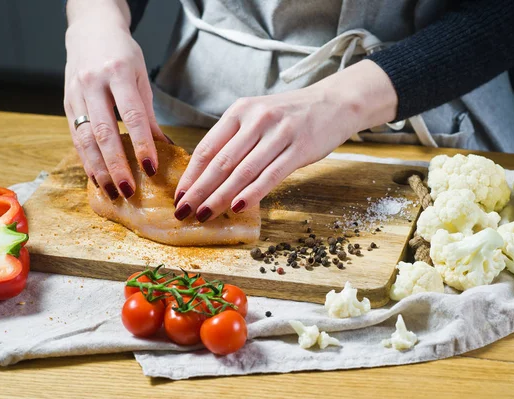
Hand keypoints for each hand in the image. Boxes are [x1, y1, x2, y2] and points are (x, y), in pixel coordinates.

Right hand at [64, 2, 167, 199]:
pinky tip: (97, 177)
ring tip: (111, 191)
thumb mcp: (141, 77)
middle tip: (127, 190)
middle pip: (103, 132)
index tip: (151, 169)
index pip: (132, 115)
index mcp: (118, 73)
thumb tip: (165, 148)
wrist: (90, 30)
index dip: (141, 144)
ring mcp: (75, 94)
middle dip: (116, 165)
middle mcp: (92, 84)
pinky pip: (75, 137)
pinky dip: (86, 160)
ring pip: (84, 138)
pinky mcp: (66, 104)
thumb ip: (148, 113)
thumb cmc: (123, 55)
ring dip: (98, 169)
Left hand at [173, 60, 397, 221]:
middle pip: (221, 162)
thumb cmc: (292, 115)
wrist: (334, 102)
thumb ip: (236, 140)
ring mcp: (279, 133)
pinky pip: (270, 175)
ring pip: (242, 171)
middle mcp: (257, 119)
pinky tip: (237, 208)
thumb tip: (209, 175)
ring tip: (204, 215)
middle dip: (199, 191)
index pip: (208, 147)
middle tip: (183, 212)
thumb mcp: (258, 117)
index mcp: (240, 111)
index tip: (179, 196)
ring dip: (220, 197)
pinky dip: (252, 193)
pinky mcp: (300, 148)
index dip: (191, 175)